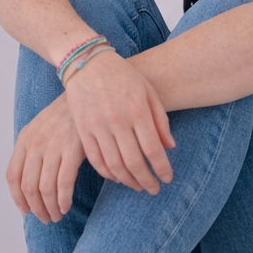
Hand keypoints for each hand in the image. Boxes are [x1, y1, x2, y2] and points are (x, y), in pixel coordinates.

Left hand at [7, 92, 88, 222]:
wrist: (89, 92)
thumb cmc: (68, 114)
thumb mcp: (42, 127)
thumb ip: (33, 150)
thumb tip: (30, 181)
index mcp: (25, 138)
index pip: (13, 176)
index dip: (17, 198)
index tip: (27, 211)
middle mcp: (35, 143)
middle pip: (28, 186)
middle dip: (36, 208)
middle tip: (46, 218)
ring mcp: (53, 146)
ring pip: (44, 189)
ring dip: (50, 208)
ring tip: (57, 215)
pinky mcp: (73, 149)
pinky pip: (63, 183)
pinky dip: (63, 200)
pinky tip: (67, 205)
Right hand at [63, 48, 174, 194]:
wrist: (87, 62)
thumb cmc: (123, 76)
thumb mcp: (148, 91)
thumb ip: (160, 120)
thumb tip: (170, 147)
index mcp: (137, 110)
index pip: (153, 149)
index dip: (161, 168)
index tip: (167, 179)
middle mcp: (117, 121)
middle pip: (134, 162)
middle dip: (146, 181)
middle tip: (154, 189)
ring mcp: (97, 126)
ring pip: (114, 165)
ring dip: (128, 181)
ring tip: (138, 186)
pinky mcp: (82, 130)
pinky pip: (96, 160)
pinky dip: (108, 173)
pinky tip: (118, 176)